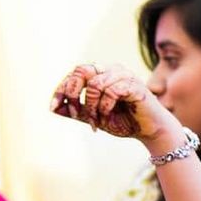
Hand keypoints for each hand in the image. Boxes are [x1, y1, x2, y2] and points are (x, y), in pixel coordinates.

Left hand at [51, 63, 176, 145]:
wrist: (148, 130)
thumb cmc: (123, 121)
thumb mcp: (93, 117)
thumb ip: (75, 111)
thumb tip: (53, 108)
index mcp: (101, 74)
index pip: (76, 72)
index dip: (62, 88)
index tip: (52, 106)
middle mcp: (111, 70)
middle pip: (82, 70)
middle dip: (72, 93)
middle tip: (74, 113)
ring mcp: (124, 75)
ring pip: (95, 84)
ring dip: (90, 107)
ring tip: (95, 121)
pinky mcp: (134, 85)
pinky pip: (111, 91)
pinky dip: (105, 107)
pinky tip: (106, 116)